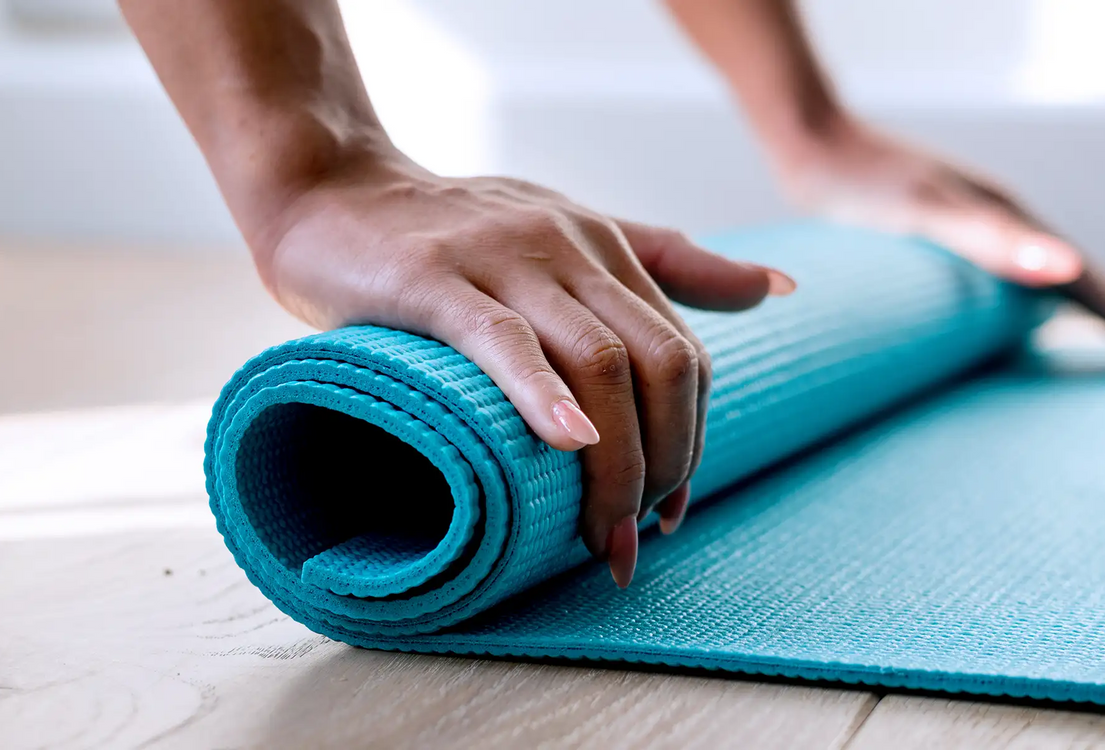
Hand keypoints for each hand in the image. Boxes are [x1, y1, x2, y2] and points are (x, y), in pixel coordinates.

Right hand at [255, 152, 794, 587]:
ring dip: (614, 463)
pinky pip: (503, 341)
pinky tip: (567, 444)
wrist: (327, 188)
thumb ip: (667, 259)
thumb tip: (777, 288)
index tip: (668, 510)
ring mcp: (503, 259)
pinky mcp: (433, 279)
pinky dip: (542, 397)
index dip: (689, 441)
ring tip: (598, 533)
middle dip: (663, 463)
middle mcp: (568, 246)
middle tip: (631, 537)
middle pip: (658, 364)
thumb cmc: (447, 227)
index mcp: (604, 245)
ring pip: (599, 362)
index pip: (681, 354)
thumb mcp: (569, 229)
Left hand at [777, 120, 1104, 359]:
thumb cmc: (858, 183)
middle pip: (1080, 271)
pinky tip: (1026, 298)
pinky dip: (1037, 287)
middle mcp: (1003, 216)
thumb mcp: (927, 213)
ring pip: (1050, 266)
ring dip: (1089, 296)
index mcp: (1011, 220)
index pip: (1086, 280)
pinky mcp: (942, 227)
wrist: (808, 138)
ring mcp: (976, 219)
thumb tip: (1070, 268)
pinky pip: (1011, 267)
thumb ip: (994, 240)